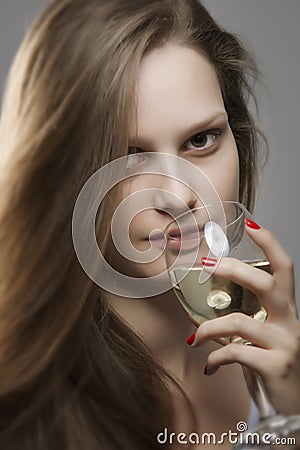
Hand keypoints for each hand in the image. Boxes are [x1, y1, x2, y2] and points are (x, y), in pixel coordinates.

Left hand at [188, 219, 299, 414]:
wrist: (296, 409)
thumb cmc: (275, 367)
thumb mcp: (265, 339)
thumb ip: (242, 322)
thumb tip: (199, 312)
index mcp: (287, 311)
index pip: (284, 268)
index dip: (270, 243)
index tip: (252, 223)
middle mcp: (290, 322)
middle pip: (266, 283)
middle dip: (234, 270)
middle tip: (205, 266)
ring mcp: (285, 344)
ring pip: (239, 322)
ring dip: (208, 328)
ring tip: (194, 337)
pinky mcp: (276, 367)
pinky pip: (235, 353)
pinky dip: (215, 358)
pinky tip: (209, 366)